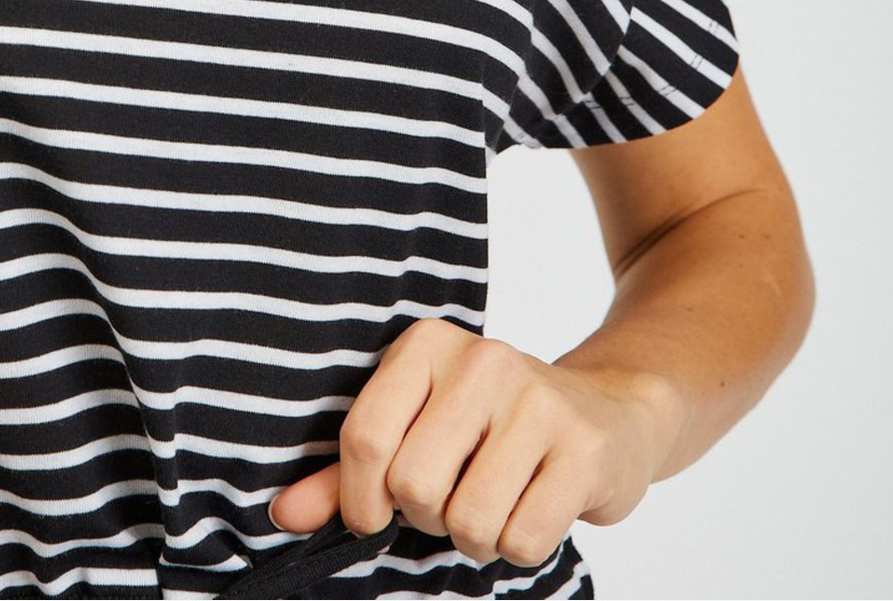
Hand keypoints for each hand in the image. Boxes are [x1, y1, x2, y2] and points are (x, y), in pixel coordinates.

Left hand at [266, 318, 675, 570]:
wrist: (609, 414)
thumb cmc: (493, 429)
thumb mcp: (417, 428)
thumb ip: (347, 472)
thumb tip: (283, 515)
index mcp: (427, 345)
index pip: (365, 437)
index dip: (360, 499)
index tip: (375, 516)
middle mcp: (481, 359)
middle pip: (415, 485)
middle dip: (428, 516)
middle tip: (453, 498)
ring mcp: (537, 400)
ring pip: (468, 520)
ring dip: (476, 537)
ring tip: (495, 501)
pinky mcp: (582, 449)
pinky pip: (522, 539)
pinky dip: (519, 547)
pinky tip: (533, 508)